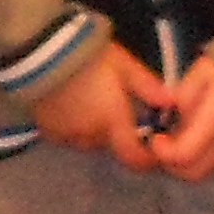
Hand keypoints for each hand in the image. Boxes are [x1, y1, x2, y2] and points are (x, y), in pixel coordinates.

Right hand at [30, 43, 167, 174]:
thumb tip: (171, 103)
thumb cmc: (88, 58)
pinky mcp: (47, 130)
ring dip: (95, 130)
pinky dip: (74, 127)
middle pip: (110, 144)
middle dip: (117, 132)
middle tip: (117, 109)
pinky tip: (72, 106)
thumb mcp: (124, 66)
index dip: (146, 159)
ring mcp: (66, 136)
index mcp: (113, 122)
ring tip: (92, 104)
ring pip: (89, 141)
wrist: (42, 53)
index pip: (134, 157)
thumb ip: (148, 86)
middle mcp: (91, 136)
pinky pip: (67, 136)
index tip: (152, 149)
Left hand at [145, 57, 213, 184]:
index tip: (157, 138)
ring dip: (191, 163)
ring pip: (208, 172)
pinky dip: (208, 160)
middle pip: (194, 173)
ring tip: (184, 140)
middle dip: (173, 163)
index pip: (183, 155)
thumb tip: (171, 113)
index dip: (164, 153)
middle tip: (166, 144)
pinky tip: (205, 140)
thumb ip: (182, 95)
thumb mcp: (203, 71)